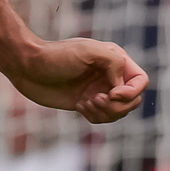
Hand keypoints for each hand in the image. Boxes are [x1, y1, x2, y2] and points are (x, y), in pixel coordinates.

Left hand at [6, 37, 148, 123]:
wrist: (29, 67)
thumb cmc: (57, 56)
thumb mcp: (89, 51)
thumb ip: (113, 63)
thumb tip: (120, 86)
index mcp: (115, 60)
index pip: (140, 81)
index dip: (132, 92)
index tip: (112, 93)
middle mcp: (110, 76)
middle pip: (133, 101)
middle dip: (118, 106)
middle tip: (96, 99)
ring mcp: (98, 91)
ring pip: (118, 112)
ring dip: (106, 113)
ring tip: (86, 102)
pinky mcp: (85, 104)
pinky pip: (102, 118)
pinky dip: (95, 116)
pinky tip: (80, 106)